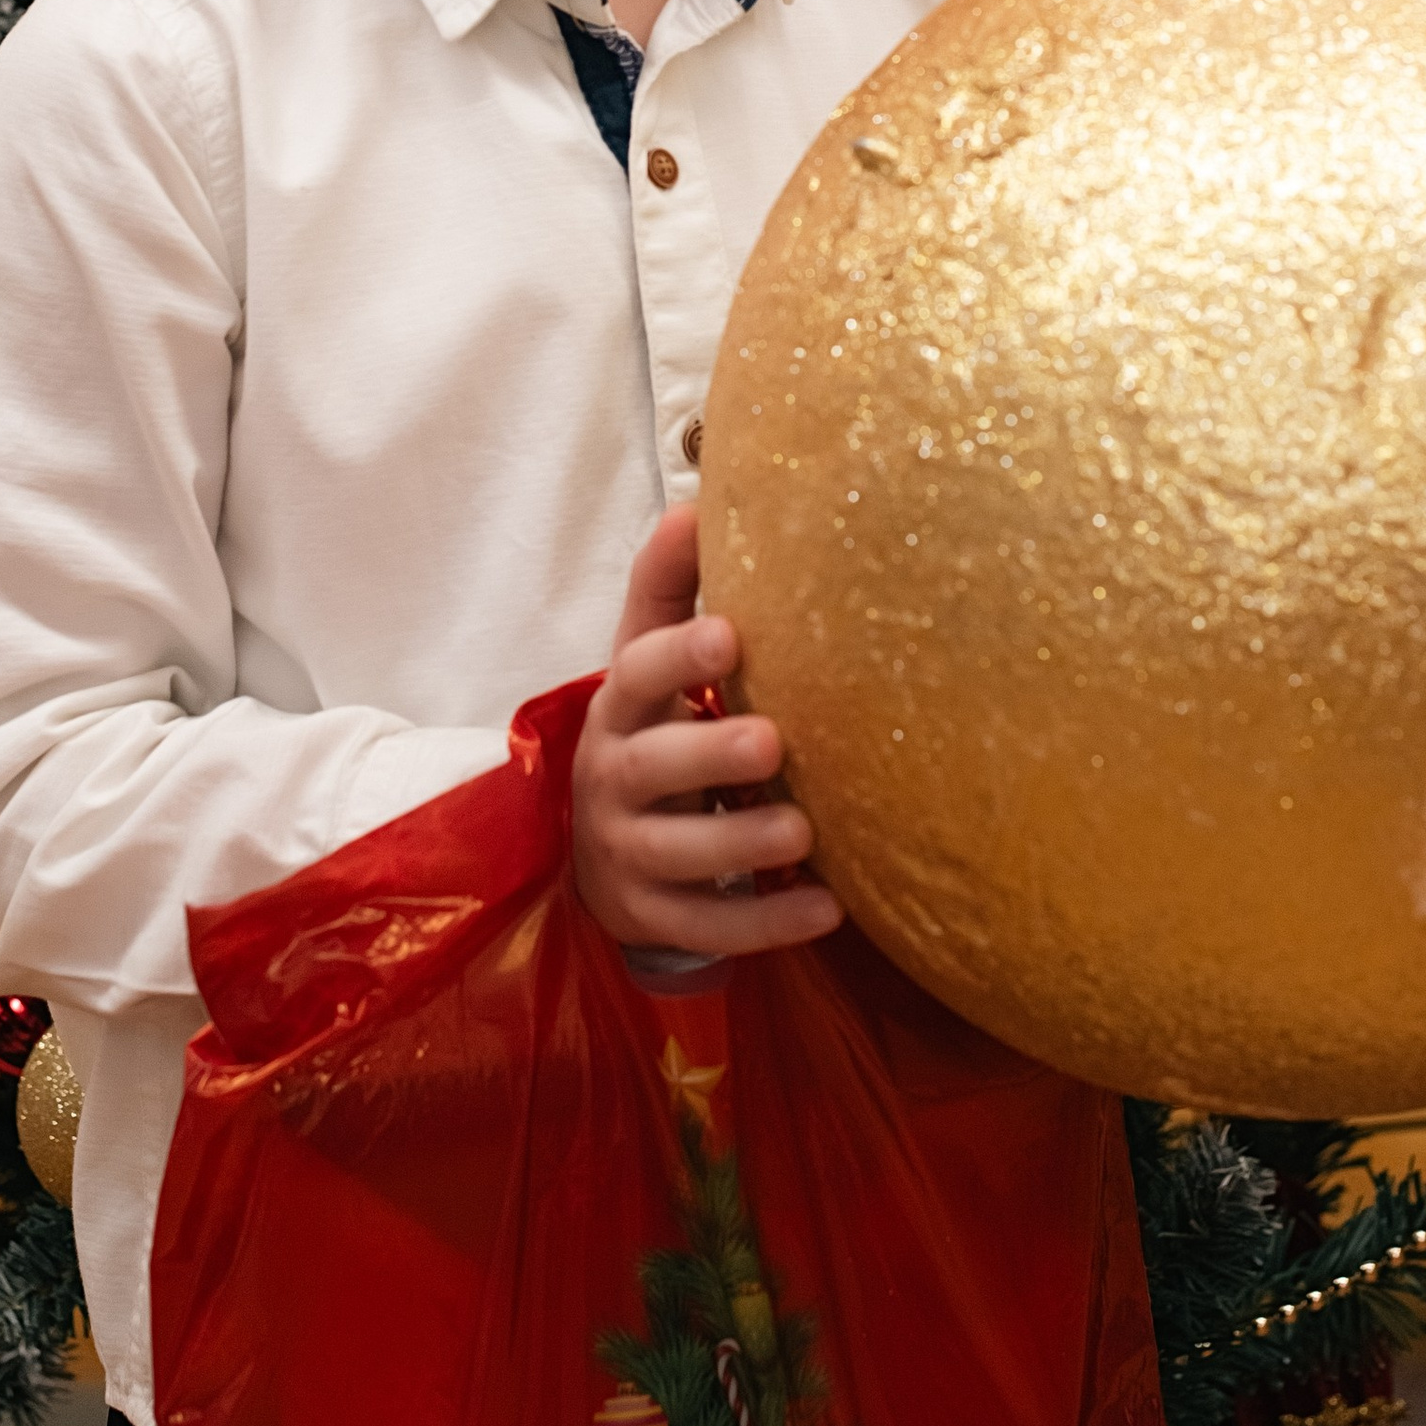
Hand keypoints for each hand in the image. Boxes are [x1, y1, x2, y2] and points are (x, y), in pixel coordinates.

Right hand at [572, 500, 841, 957]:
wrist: (600, 848)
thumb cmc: (651, 728)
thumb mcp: (647, 658)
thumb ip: (669, 587)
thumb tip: (696, 500)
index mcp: (619, 707)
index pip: (634, 673)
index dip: (676, 657)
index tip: (730, 635)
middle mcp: (613, 778)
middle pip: (650, 767)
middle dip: (707, 754)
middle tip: (773, 743)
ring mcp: (627, 852)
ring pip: (675, 854)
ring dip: (739, 846)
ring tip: (803, 833)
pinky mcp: (652, 915)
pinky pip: (704, 926)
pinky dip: (764, 922)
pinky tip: (826, 909)